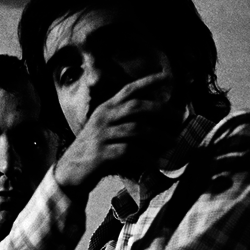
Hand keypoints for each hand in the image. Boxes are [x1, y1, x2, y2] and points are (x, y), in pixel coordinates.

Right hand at [54, 72, 185, 192]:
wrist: (69, 173)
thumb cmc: (92, 152)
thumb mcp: (105, 131)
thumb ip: (123, 123)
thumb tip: (156, 123)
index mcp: (105, 109)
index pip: (129, 90)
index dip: (149, 81)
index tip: (168, 76)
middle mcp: (103, 118)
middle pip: (137, 106)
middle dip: (162, 110)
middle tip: (180, 118)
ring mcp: (101, 135)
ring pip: (137, 129)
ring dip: (159, 137)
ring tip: (173, 144)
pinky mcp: (101, 154)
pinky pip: (129, 151)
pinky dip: (146, 157)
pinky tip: (156, 162)